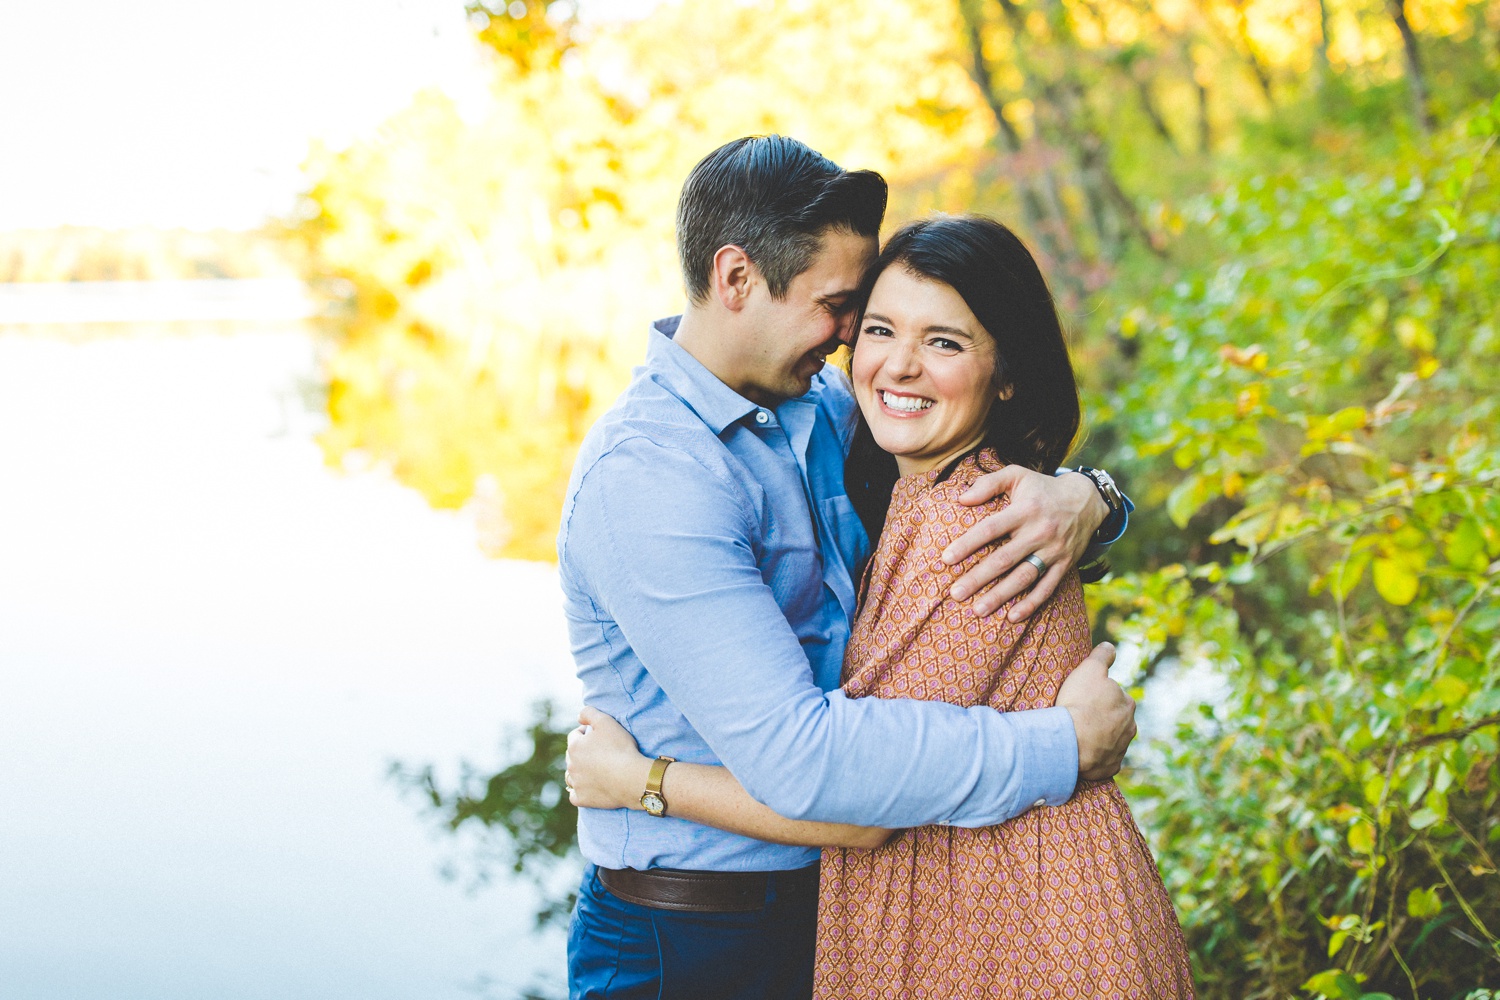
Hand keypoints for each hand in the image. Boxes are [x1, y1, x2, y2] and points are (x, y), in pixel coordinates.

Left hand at [565, 707, 652, 809]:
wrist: (631, 778)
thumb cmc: (620, 748)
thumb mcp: (606, 721)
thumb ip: (589, 712)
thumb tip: (579, 716)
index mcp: (574, 747)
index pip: (574, 736)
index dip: (586, 733)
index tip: (598, 735)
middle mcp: (571, 765)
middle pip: (572, 756)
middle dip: (582, 753)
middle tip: (599, 753)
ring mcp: (576, 784)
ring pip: (571, 776)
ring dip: (578, 772)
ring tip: (592, 771)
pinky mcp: (583, 799)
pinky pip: (575, 796)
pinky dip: (580, 792)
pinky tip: (588, 789)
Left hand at [943, 467, 1107, 620]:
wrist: (1086, 500)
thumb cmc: (1042, 488)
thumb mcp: (1017, 475)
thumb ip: (988, 483)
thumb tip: (960, 498)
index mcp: (1025, 510)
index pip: (990, 529)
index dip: (967, 544)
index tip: (946, 559)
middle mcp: (1040, 532)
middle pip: (1004, 559)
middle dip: (978, 578)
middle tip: (955, 594)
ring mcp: (1054, 551)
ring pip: (1024, 578)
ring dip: (1000, 596)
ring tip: (977, 610)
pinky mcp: (1065, 565)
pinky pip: (1047, 588)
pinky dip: (1031, 604)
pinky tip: (1012, 617)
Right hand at [1054, 642, 1136, 780]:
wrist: (1072, 741)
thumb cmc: (1080, 703)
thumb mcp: (1090, 669)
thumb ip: (1102, 655)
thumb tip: (1110, 646)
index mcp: (1128, 703)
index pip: (1115, 696)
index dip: (1098, 695)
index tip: (1083, 698)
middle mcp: (1130, 727)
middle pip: (1115, 719)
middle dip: (1102, 717)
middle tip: (1079, 716)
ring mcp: (1121, 749)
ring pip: (1111, 740)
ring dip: (1099, 737)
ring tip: (1078, 735)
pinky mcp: (1110, 767)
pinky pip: (1103, 760)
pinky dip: (1095, 756)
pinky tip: (1081, 752)